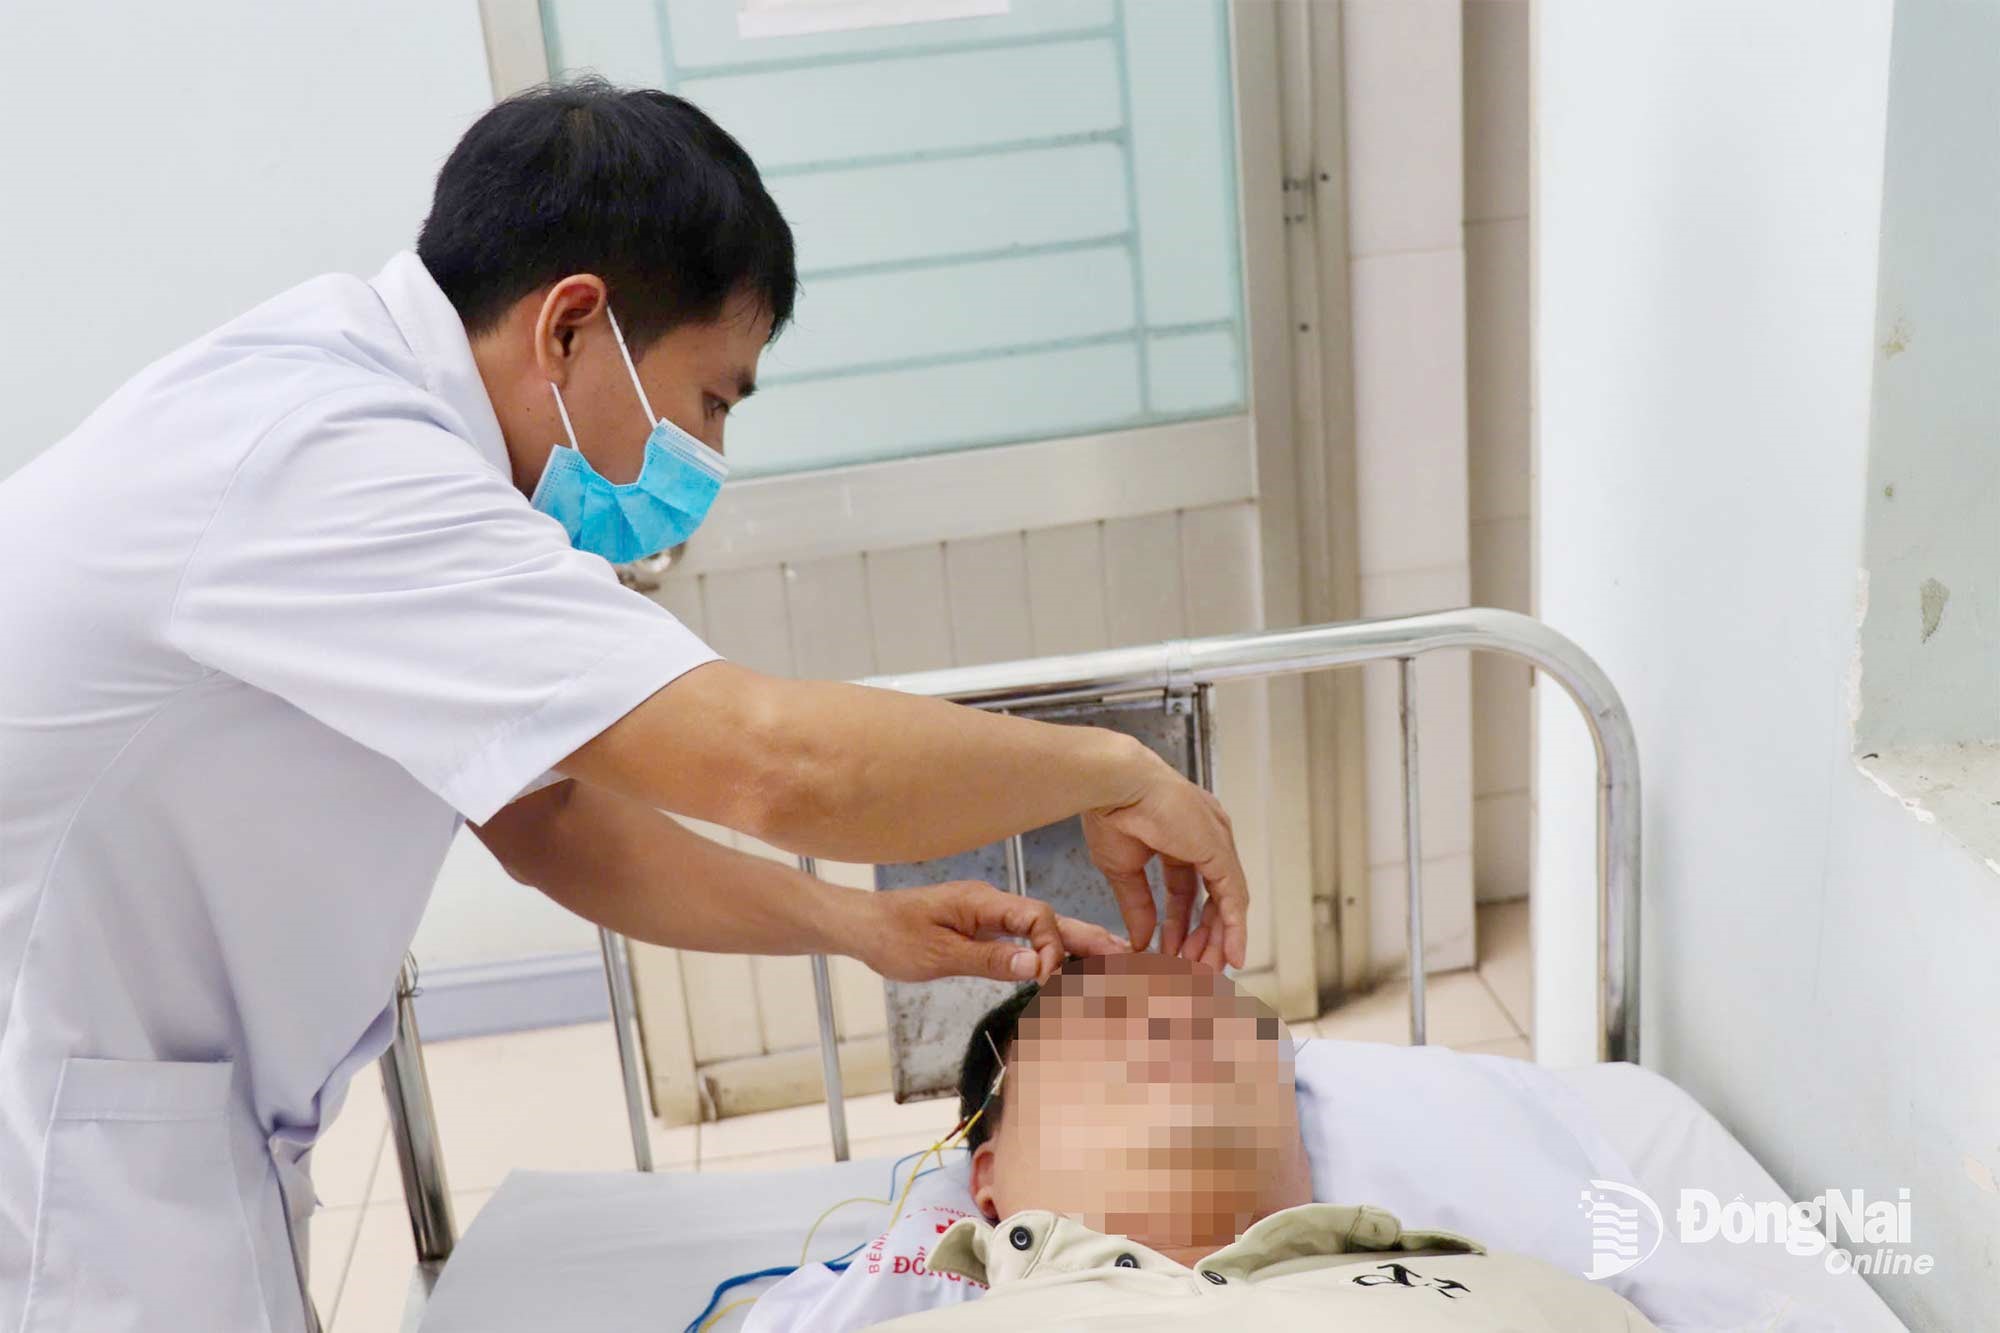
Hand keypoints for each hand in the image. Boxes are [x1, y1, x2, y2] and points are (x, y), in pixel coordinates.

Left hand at [848, 881, 1128, 983]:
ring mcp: (987, 916)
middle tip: (1128, 955)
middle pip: (1049, 918)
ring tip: (1115, 959)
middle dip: (1089, 936)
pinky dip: (1050, 949)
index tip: (1051, 977)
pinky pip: (1023, 937)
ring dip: (1076, 943)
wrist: (860, 926)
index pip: (1037, 916)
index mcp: (983, 902)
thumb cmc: (891, 937)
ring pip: (1041, 927)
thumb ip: (989, 960)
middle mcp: (991, 904)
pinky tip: (1068, 963)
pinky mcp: (980, 929)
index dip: (1054, 945)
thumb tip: (1037, 964)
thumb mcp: (937, 955)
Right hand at [1081, 750, 1248, 971]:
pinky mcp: (1220, 850)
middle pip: (1211, 899)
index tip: (1172, 951)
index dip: (1179, 924)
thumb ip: (1137, 906)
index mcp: (1181, 837)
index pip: (1187, 890)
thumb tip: (1142, 941)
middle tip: (1193, 969)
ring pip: (1227, 902)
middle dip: (1202, 937)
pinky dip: (1235, 929)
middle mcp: (1205, 838)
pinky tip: (1232, 955)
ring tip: (1207, 971)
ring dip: (1218, 940)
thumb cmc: (1111, 812)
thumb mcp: (1123, 870)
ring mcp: (1216, 842)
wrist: (1113, 786)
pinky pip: (1234, 897)